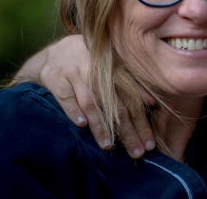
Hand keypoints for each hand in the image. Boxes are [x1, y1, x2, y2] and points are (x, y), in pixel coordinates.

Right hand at [24, 35, 154, 158]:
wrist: (55, 53)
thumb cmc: (89, 65)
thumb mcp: (111, 69)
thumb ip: (131, 84)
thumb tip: (152, 102)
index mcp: (114, 71)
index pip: (132, 101)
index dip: (142, 123)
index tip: (149, 144)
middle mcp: (97, 71)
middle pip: (115, 105)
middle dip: (127, 131)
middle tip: (136, 152)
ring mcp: (76, 73)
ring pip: (91, 103)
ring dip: (100, 125)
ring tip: (108, 145)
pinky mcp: (56, 78)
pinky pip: (66, 97)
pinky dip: (73, 111)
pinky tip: (81, 125)